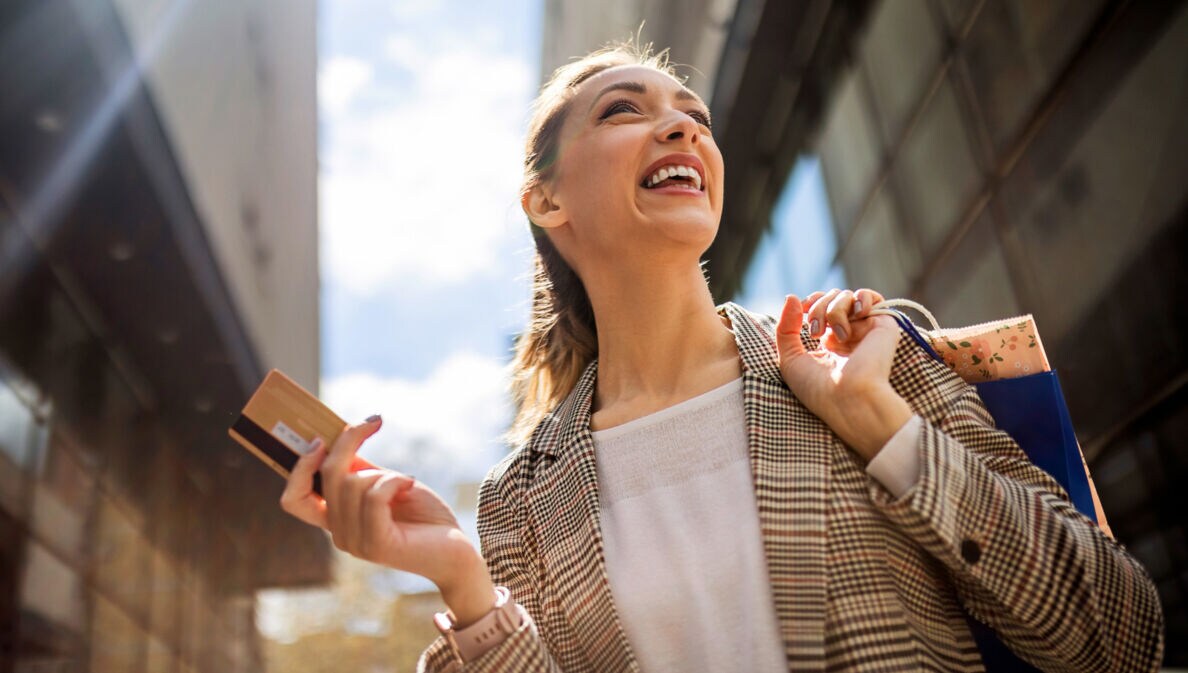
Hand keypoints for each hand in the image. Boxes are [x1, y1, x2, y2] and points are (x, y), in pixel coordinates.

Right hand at [280, 416, 496, 624]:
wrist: (457, 552)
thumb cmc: (424, 517)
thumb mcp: (389, 484)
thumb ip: (361, 469)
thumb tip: (339, 436)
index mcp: (337, 521)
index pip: (294, 499)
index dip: (300, 467)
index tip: (321, 439)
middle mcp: (340, 534)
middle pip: (327, 476)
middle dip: (350, 441)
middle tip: (374, 422)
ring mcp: (356, 542)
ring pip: (352, 483)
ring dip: (383, 471)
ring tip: (405, 481)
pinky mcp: (377, 544)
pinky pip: (374, 495)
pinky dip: (395, 480)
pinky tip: (410, 483)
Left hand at [775, 291, 912, 460]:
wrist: (848, 400)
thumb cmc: (818, 389)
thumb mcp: (790, 359)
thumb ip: (786, 328)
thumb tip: (791, 297)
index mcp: (829, 342)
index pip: (821, 305)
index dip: (811, 302)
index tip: (803, 310)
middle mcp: (848, 334)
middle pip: (831, 298)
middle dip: (818, 308)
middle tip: (816, 334)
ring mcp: (864, 329)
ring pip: (847, 296)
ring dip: (835, 309)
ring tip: (837, 335)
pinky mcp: (882, 325)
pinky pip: (872, 297)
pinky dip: (861, 298)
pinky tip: (857, 314)